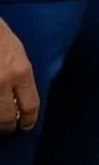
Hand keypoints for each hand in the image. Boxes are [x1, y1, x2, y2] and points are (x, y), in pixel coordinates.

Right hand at [0, 18, 38, 132]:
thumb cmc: (0, 36)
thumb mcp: (19, 54)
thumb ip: (22, 77)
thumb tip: (21, 99)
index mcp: (21, 72)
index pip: (30, 106)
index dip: (29, 119)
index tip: (27, 125)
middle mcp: (3, 82)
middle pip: (8, 117)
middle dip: (9, 126)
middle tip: (9, 128)